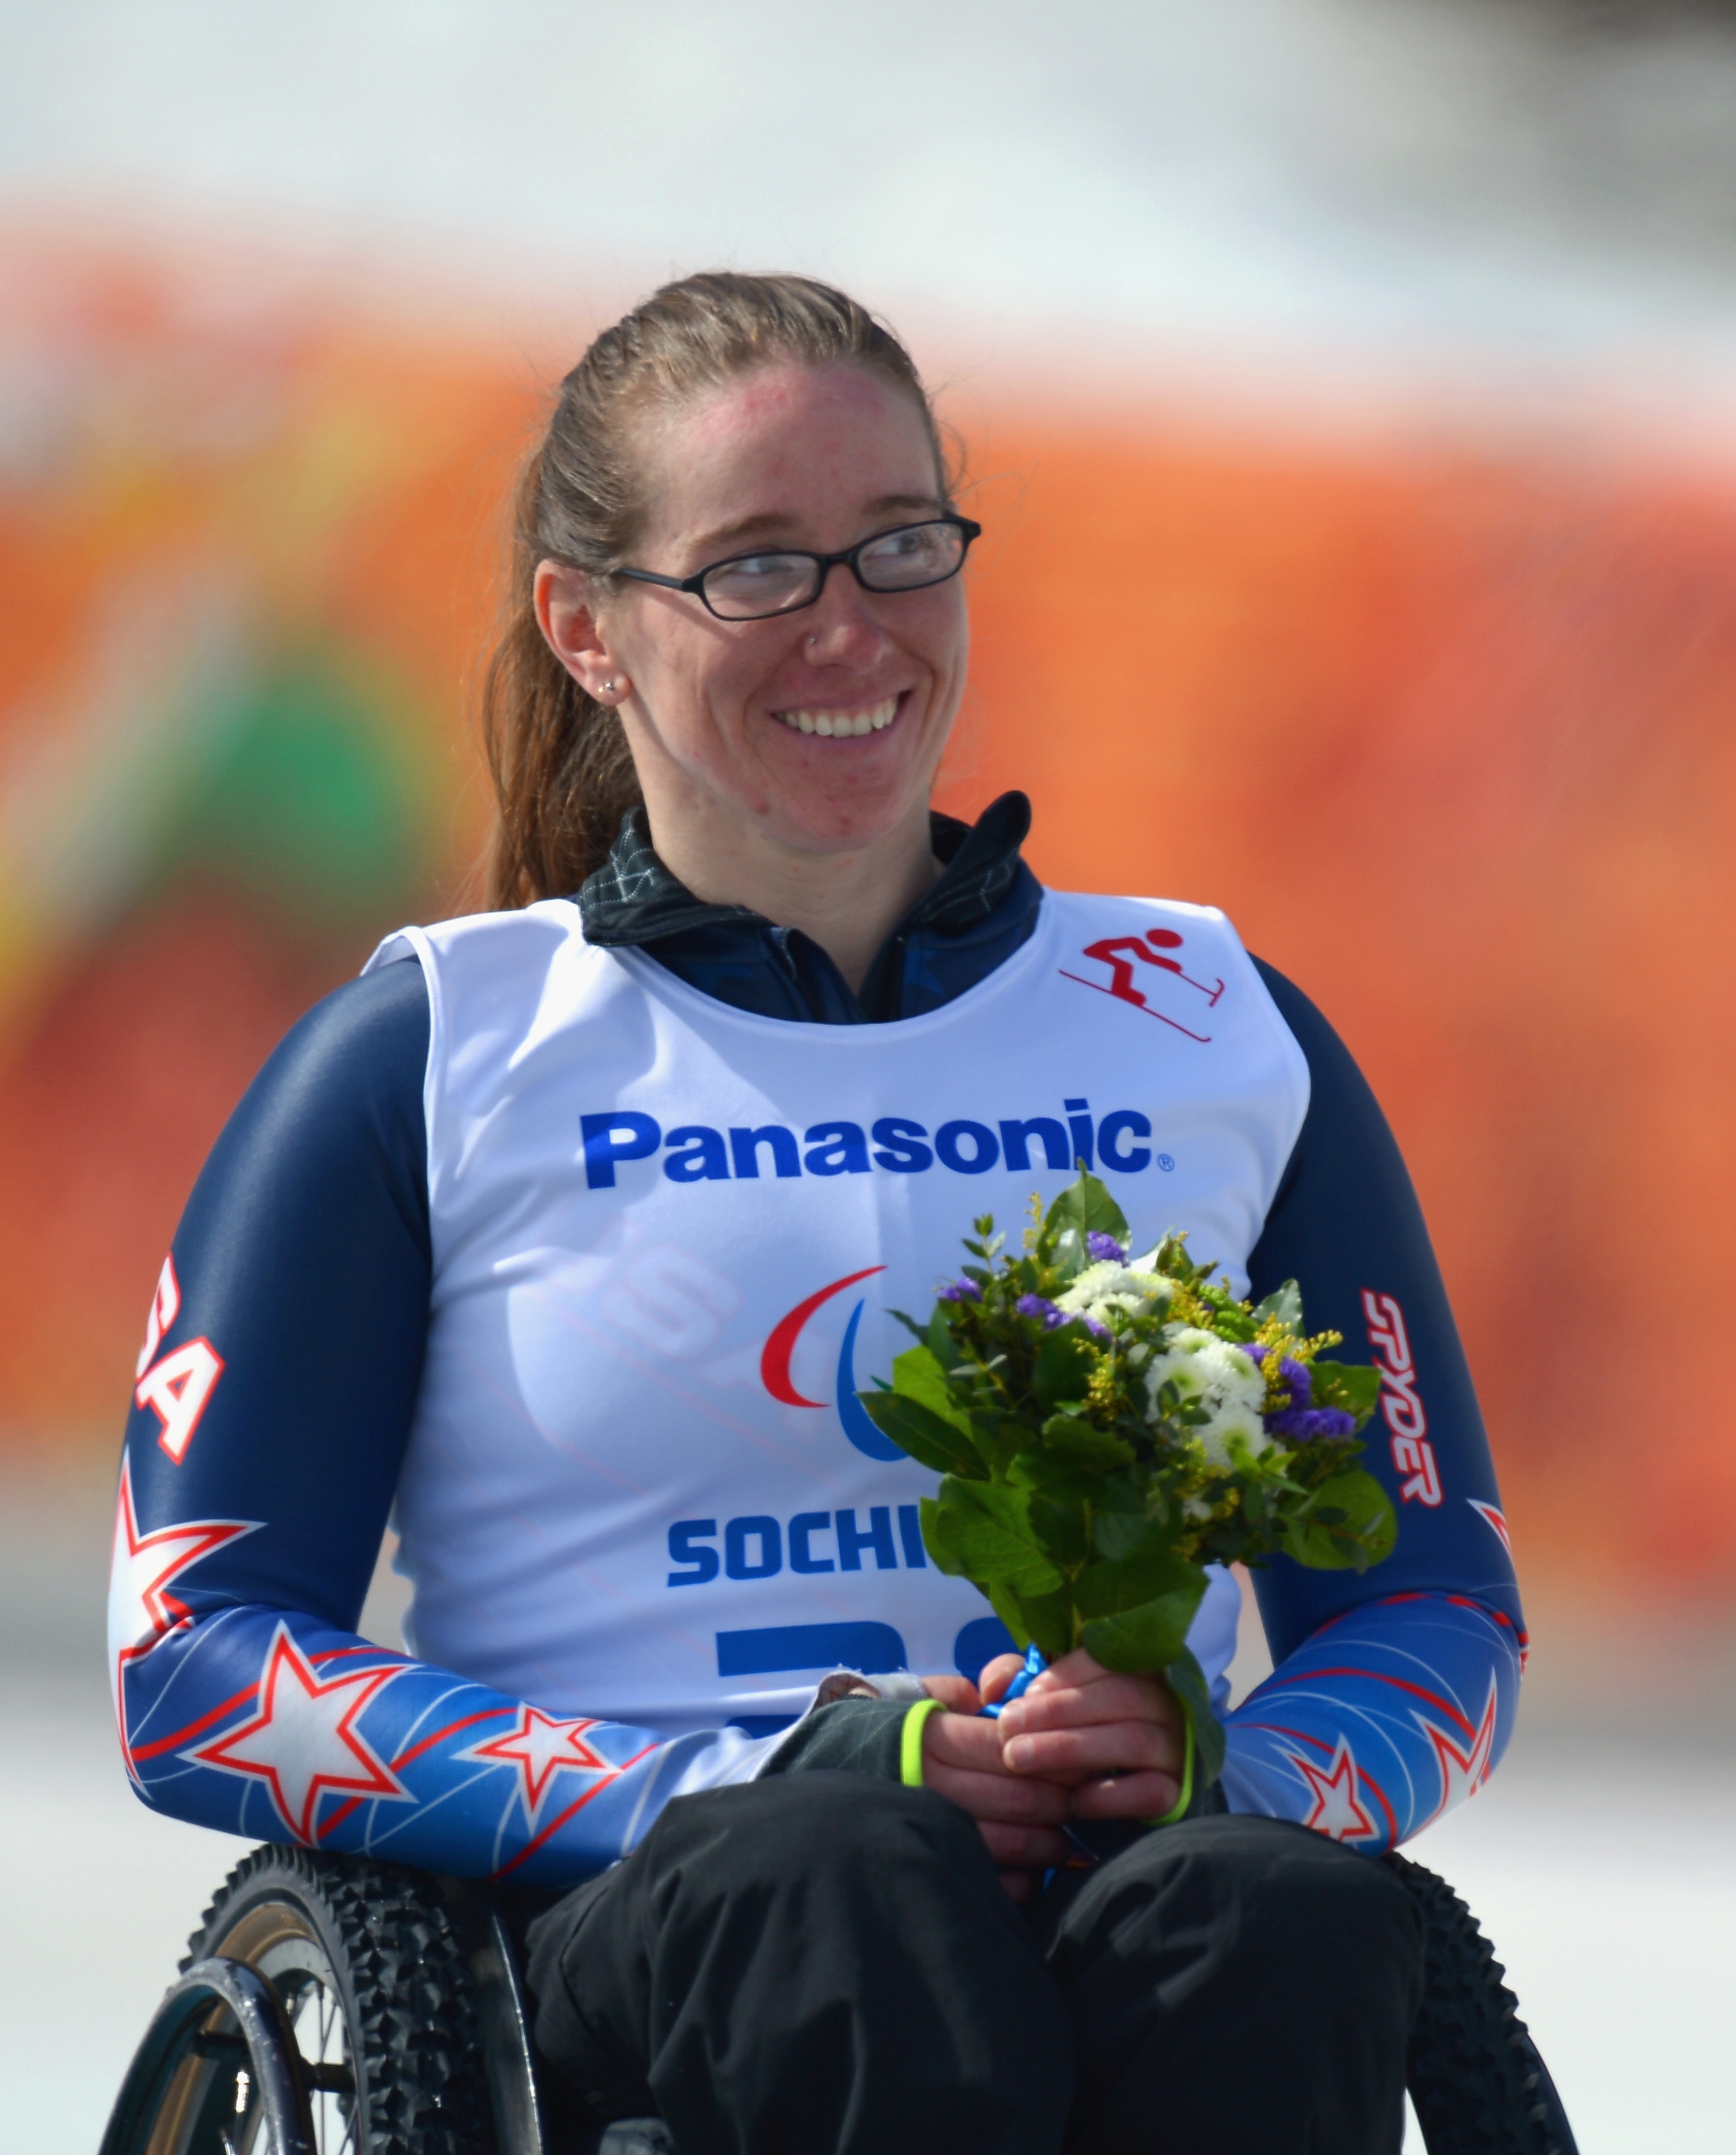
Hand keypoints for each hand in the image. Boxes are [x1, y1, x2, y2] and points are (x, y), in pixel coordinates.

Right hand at [919, 1671, 1070, 1900]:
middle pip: (1017, 1795)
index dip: (1049, 1752)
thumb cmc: (903, 1728)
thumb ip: (981, 1683)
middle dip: (1058, 1800)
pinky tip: (1030, 1873)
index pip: (1008, 1745)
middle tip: (1077, 1800)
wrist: (840, 1769)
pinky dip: (1018, 1881)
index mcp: (933, 1734)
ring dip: (1047, 1844)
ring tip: (1060, 1839)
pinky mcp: (929, 1861)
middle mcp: (930, 1780)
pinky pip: (987, 1878)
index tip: (1074, 1756)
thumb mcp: (934, 1694)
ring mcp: (929, 1826)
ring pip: (1009, 1842)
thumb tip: (1015, 1687)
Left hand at [993, 1647, 1185, 1821]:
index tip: (1025, 1694)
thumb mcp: (1048, 1699)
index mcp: (1140, 1670)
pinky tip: (1074, 1800)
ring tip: (1019, 1758)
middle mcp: (1168, 1704)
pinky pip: (1153, 1791)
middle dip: (1057, 1712)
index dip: (1066, 1674)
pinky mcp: (1178, 1793)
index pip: (1113, 1659)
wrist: (1121, 1798)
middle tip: (1007, 1729)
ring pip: (1135, 1740)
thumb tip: (991, 1688)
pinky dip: (1112, 1795)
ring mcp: (1177, 1749)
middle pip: (1122, 1697)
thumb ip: (1018, 1680)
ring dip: (1071, 1748)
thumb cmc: (1077, 1732)